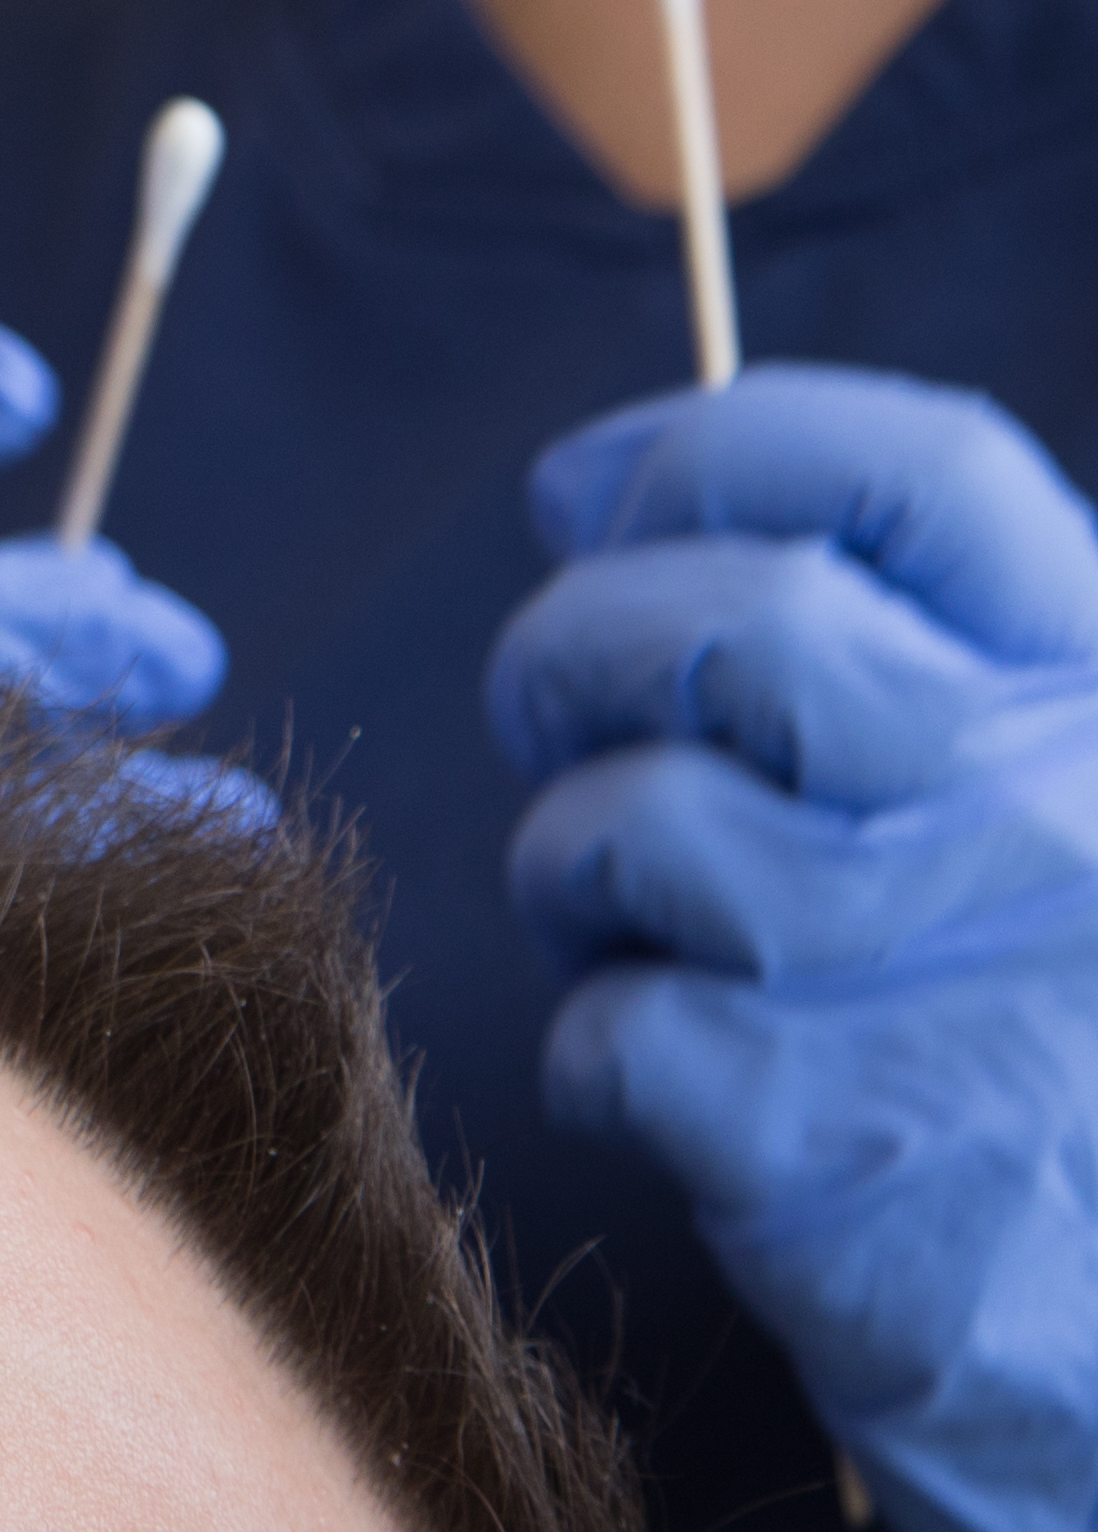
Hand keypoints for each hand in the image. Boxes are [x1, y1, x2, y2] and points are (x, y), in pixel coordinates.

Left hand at [494, 366, 1097, 1531]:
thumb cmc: (1048, 1056)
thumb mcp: (1045, 819)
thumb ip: (893, 650)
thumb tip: (599, 500)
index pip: (917, 473)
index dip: (708, 449)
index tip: (584, 492)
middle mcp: (1055, 817)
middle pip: (737, 624)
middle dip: (572, 654)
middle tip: (550, 725)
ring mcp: (960, 981)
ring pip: (643, 822)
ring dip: (572, 872)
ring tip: (622, 931)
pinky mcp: (851, 1149)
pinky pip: (620, 1026)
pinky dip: (602, 1052)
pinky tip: (670, 1088)